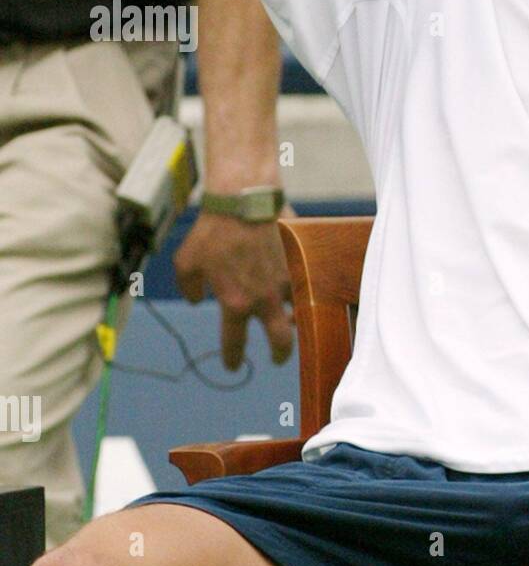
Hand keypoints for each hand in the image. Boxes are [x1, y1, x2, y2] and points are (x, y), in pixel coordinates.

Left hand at [173, 207, 295, 370]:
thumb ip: (189, 288)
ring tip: (293, 321)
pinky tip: (302, 290)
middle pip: (280, 342)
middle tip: (277, 357)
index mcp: (235, 304)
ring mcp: (285, 282)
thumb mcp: (185, 262)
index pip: (235, 343)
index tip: (233, 365)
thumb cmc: (211, 231)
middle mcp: (264, 300)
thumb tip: (198, 299)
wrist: (243, 200)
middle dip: (279, 354)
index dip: (233, 358)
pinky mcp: (299, 263)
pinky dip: (303, 291)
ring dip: (296, 320)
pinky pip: (305, 285)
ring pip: (300, 313)